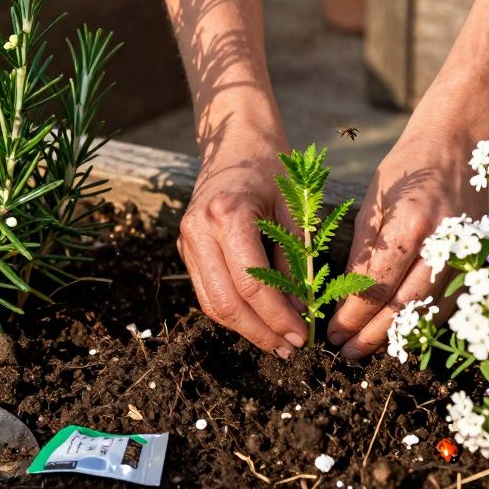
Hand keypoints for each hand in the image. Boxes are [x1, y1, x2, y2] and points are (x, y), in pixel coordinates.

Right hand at [177, 138, 308, 357]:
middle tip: (290, 349)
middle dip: (260, 332)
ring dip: (245, 328)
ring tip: (277, 342)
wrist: (236, 140)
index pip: (251, 284)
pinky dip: (232, 311)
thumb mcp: (293, 208)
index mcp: (227, 215)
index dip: (277, 317)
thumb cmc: (272, 167)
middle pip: (225, 302)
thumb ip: (296, 260)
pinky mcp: (186, 248)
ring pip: (211, 303)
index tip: (302, 336)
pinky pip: (207, 290)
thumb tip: (302, 310)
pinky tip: (259, 320)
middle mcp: (199, 230)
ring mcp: (187, 240)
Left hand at [327, 119, 486, 358]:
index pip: (376, 286)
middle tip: (346, 353)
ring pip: (430, 313)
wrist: (459, 145)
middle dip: (372, 336)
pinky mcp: (477, 262)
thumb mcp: (374, 201)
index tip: (331, 332)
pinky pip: (449, 304)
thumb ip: (364, 250)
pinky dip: (424, 325)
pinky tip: (402, 335)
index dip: (352, 315)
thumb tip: (346, 296)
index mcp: (411, 225)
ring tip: (368, 350)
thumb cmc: (408, 169)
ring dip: (398, 337)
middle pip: (405, 308)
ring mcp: (465, 256)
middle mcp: (442, 245)